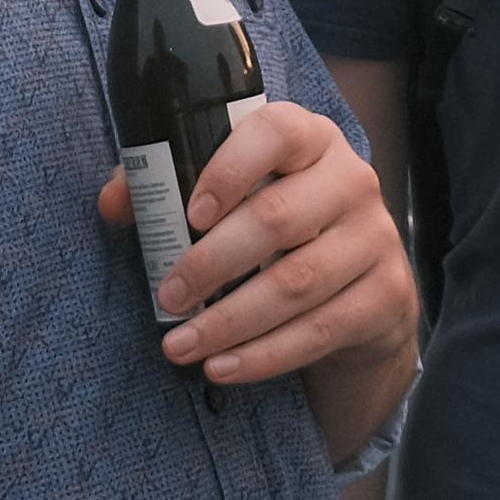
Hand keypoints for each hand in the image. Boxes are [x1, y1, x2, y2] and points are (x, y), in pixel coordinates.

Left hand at [102, 98, 420, 390]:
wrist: (361, 288)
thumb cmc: (279, 230)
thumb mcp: (233, 197)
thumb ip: (168, 188)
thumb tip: (112, 202)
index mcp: (310, 139)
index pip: (276, 132)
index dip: (230, 170)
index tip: (189, 215)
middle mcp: (352, 180)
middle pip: (279, 218)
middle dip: (212, 263)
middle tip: (168, 297)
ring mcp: (376, 238)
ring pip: (296, 282)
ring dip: (230, 321)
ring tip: (179, 344)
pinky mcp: (387, 294)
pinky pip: (320, 330)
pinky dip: (264, 355)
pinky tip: (222, 367)